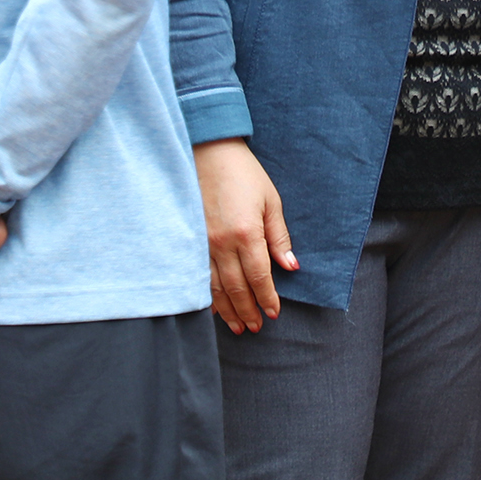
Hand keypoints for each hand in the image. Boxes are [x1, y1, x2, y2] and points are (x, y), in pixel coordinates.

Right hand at [194, 138, 296, 334]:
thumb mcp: (270, 201)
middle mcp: (222, 243)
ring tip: (238, 327)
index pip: (259, 277)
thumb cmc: (244, 174)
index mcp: (246, 233)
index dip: (267, 298)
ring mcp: (202, 243)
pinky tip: (213, 308)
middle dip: (248, 311)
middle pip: (236, 288)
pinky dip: (207, 295)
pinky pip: (199, 275)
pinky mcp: (190, 239)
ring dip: (228, 310)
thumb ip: (278, 236)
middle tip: (256, 327)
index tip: (273, 314)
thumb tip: (290, 266)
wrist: (209, 152)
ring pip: (215, 287)